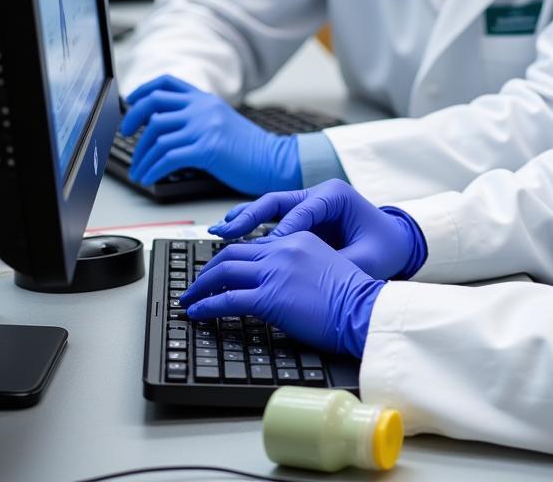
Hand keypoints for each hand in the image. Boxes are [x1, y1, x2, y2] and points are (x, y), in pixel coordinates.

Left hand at [120, 75, 300, 194]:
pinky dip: (152, 168)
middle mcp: (203, 108)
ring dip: (140, 156)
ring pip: (156, 135)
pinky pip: (167, 157)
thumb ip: (198, 117)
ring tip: (138, 171)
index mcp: (206, 99)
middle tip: (125, 136)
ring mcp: (205, 126)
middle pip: (154, 104)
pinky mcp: (207, 148)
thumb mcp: (222, 121)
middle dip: (132, 120)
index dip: (142, 91)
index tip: (130, 105)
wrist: (275, 160)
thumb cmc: (249, 148)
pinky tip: (149, 177)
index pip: (166, 83)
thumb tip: (163, 127)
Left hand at [180, 231, 383, 357]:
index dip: (232, 258)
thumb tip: (279, 282)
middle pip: (232, 253)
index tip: (220, 270)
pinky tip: (197, 313)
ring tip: (189, 298)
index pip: (255, 245)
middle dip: (208, 269)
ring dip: (200, 286)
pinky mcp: (270, 297)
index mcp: (298, 239)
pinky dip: (206, 306)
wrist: (363, 309)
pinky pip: (226, 299)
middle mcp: (283, 249)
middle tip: (196, 283)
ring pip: (223, 272)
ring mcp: (275, 272)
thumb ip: (299, 266)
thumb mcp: (324, 268)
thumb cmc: (352, 297)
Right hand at [209, 179, 425, 279]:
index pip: (303, 211)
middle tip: (227, 232)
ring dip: (244, 218)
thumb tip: (315, 283)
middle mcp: (318, 195)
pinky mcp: (300, 217)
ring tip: (220, 230)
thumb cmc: (385, 249)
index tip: (267, 251)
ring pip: (269, 207)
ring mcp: (307, 204)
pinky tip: (230, 236)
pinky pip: (271, 218)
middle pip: (277, 201)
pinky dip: (251, 225)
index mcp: (336, 196)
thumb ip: (340, 267)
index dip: (283, 232)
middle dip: (250, 216)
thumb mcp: (368, 260)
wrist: (396, 241)